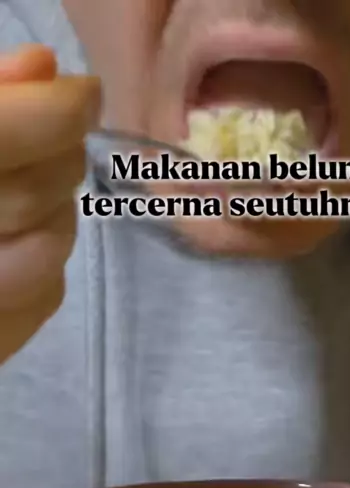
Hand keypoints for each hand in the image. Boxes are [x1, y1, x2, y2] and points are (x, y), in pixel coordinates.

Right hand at [0, 45, 99, 362]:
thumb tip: (41, 69)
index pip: (5, 138)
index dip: (59, 112)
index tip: (83, 95)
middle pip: (34, 197)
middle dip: (61, 162)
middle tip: (56, 143)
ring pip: (47, 254)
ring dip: (54, 217)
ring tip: (26, 200)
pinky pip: (44, 298)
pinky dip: (44, 266)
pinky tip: (12, 247)